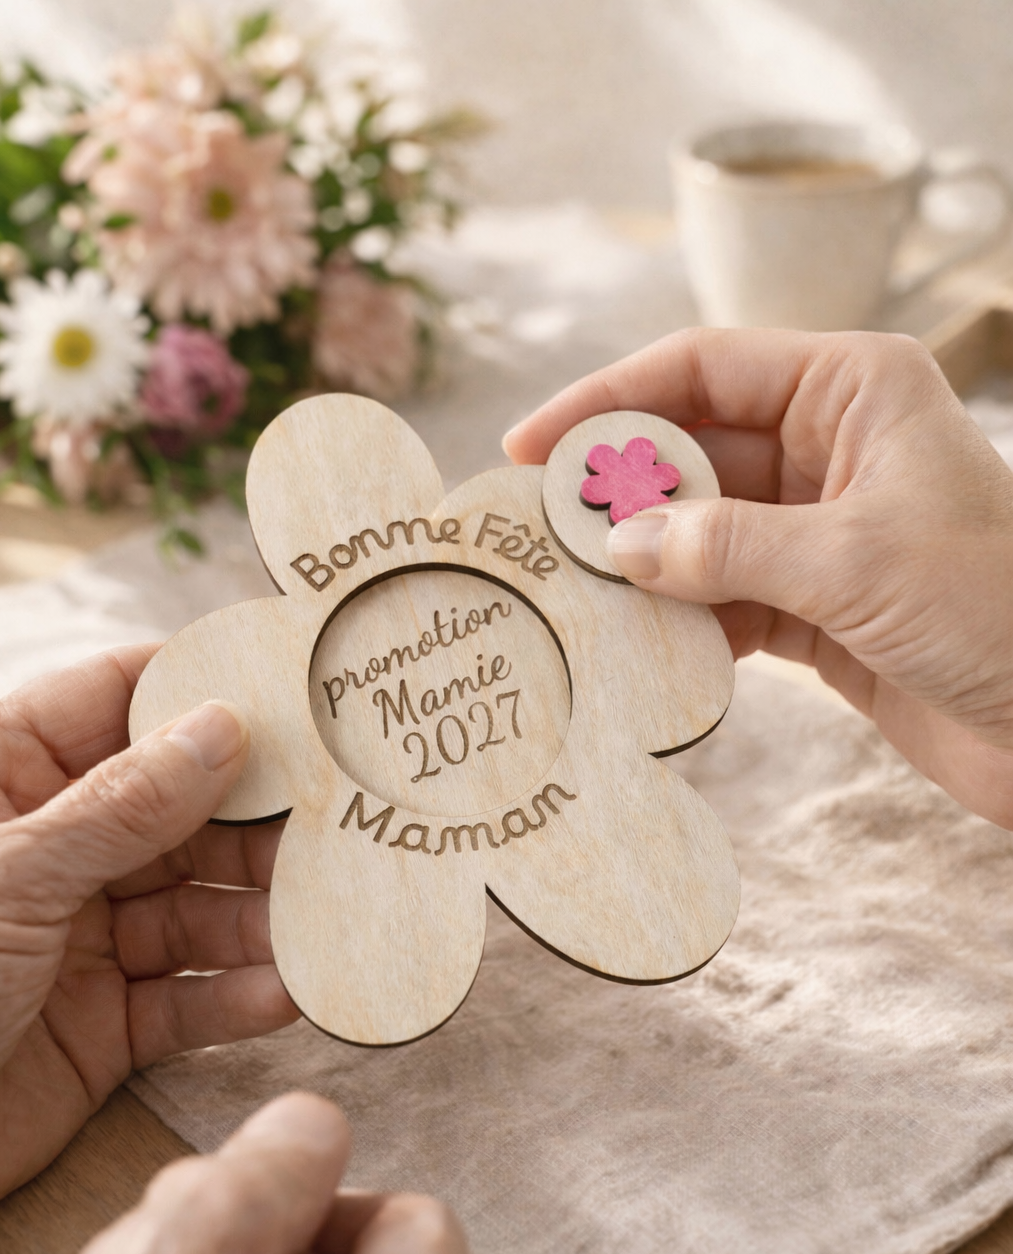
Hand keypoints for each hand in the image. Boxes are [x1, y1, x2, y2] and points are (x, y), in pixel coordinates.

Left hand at [0, 646, 297, 1201]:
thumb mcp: (11, 876)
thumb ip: (121, 806)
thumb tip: (220, 726)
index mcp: (5, 782)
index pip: (115, 702)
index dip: (200, 687)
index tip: (291, 679)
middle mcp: (54, 852)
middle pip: (181, 811)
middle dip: (258, 818)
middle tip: (341, 814)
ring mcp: (83, 940)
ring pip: (198, 908)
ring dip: (264, 915)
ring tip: (330, 913)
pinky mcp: (106, 1029)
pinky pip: (190, 1000)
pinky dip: (240, 998)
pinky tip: (287, 993)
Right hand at [505, 329, 1012, 827]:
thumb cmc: (996, 608)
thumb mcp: (852, 561)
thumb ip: (726, 545)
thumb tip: (620, 542)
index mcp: (854, 389)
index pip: (704, 366)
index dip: (610, 400)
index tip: (533, 445)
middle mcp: (833, 448)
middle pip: (693, 449)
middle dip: (617, 489)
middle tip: (537, 531)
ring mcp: (823, 530)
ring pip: (700, 529)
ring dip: (640, 561)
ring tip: (569, 592)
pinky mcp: (819, 607)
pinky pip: (725, 597)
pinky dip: (681, 619)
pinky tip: (636, 643)